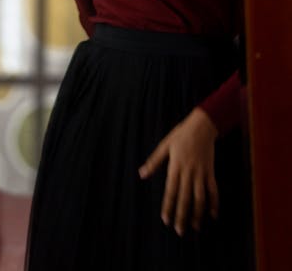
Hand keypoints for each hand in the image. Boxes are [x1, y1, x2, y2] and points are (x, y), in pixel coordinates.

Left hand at [138, 107, 218, 235]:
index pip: (171, 191)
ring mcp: (201, 173)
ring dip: (197, 213)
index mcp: (176, 166)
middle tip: (179, 231)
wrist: (202, 125)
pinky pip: (213, 190)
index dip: (168, 206)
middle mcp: (189, 172)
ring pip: (200, 197)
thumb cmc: (181, 135)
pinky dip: (214, 203)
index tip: (166, 220)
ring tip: (194, 228)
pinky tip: (213, 215)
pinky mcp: (210, 172)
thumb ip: (154, 161)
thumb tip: (142, 174)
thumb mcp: (165, 145)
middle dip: (182, 215)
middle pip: (185, 198)